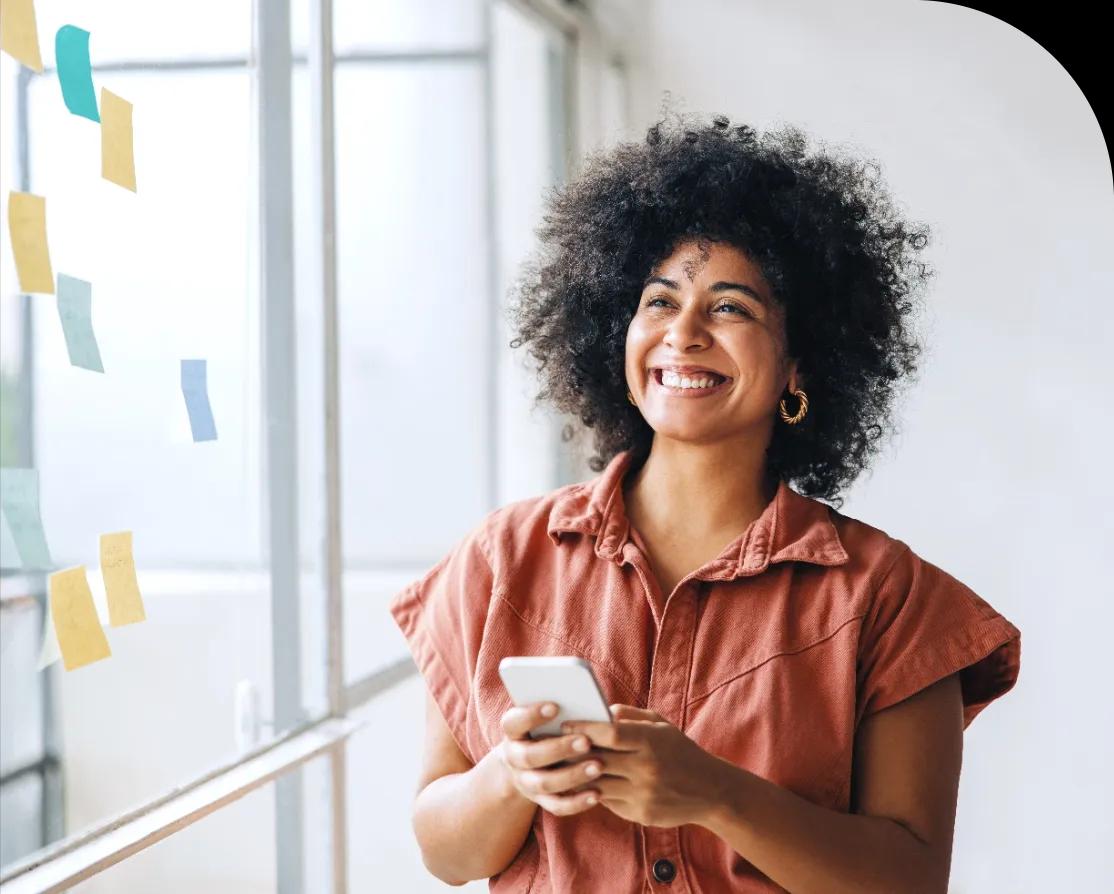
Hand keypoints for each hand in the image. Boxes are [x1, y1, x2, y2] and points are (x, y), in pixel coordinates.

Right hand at [495, 701, 603, 816]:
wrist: (527, 762)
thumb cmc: (545, 729)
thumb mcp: (545, 718)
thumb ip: (564, 711)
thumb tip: (600, 708)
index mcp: (513, 731)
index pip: (514, 722)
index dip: (531, 715)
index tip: (555, 706)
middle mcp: (514, 758)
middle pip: (530, 756)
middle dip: (559, 749)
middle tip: (586, 741)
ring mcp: (526, 781)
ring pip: (545, 783)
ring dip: (572, 775)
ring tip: (598, 766)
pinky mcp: (541, 800)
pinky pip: (557, 805)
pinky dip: (577, 802)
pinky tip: (597, 794)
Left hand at [560, 704, 727, 827]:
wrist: (711, 791)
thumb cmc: (681, 751)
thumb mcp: (661, 726)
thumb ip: (630, 716)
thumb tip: (600, 711)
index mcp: (651, 741)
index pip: (610, 733)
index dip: (584, 728)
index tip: (565, 725)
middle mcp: (647, 768)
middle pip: (598, 760)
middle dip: (573, 753)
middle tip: (552, 745)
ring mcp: (644, 794)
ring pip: (598, 784)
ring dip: (578, 775)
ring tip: (561, 765)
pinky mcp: (641, 815)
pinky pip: (608, 802)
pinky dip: (595, 792)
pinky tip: (583, 784)